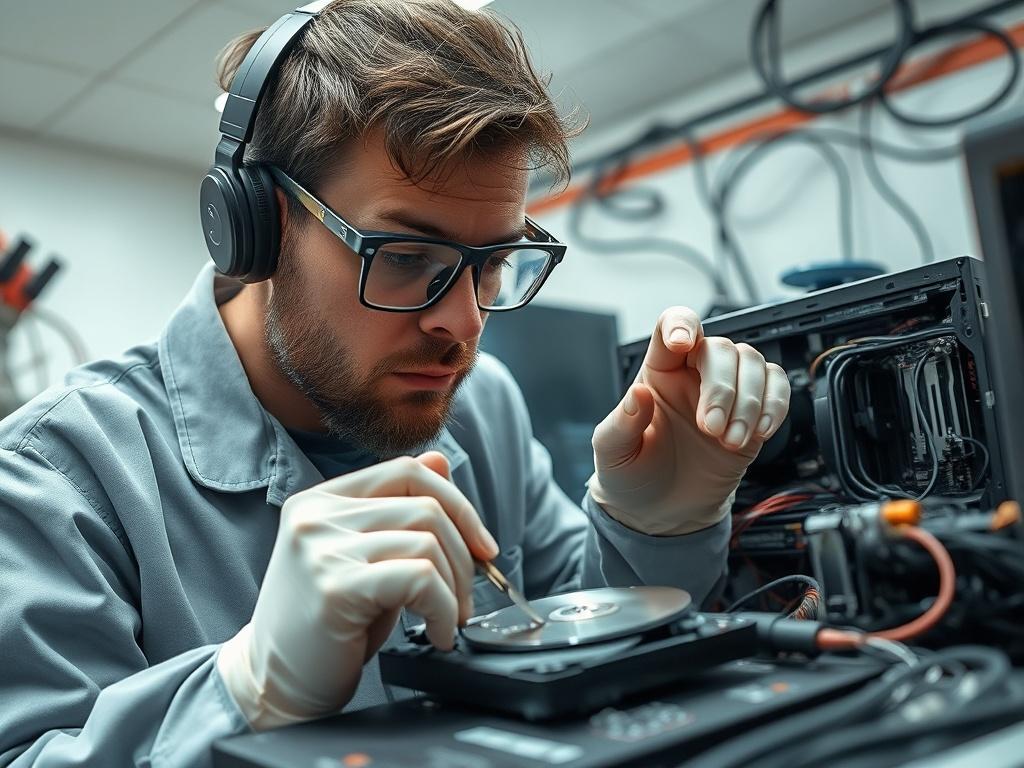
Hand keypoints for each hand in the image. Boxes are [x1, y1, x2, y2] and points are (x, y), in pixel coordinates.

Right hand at [217, 452, 497, 729]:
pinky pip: (420, 579)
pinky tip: (438, 633)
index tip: (482, 546)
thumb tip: (441, 462)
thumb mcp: (365, 558)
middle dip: (465, 556)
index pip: (407, 471)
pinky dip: (444, 609)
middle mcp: (316, 515)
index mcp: (321, 499)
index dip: (458, 504)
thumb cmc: (325, 627)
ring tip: (447, 620)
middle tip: (465, 599)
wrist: (275, 686)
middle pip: (426, 506)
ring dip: (454, 590)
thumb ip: (397, 510)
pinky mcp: (335, 585)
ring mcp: (321, 547)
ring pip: (427, 543)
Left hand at [589, 307, 789, 534]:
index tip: (683, 344)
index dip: (682, 324)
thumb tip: (637, 394)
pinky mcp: (752, 416)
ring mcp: (727, 393)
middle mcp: (693, 375)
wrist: (662, 513)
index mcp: (658, 372)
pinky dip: (776, 406)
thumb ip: (622, 423)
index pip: (673, 326)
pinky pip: (777, 388)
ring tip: (730, 441)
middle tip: (711, 428)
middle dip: (722, 387)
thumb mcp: (613, 453)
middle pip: (720, 348)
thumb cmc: (633, 475)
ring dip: (750, 401)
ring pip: (752, 363)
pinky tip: (758, 432)